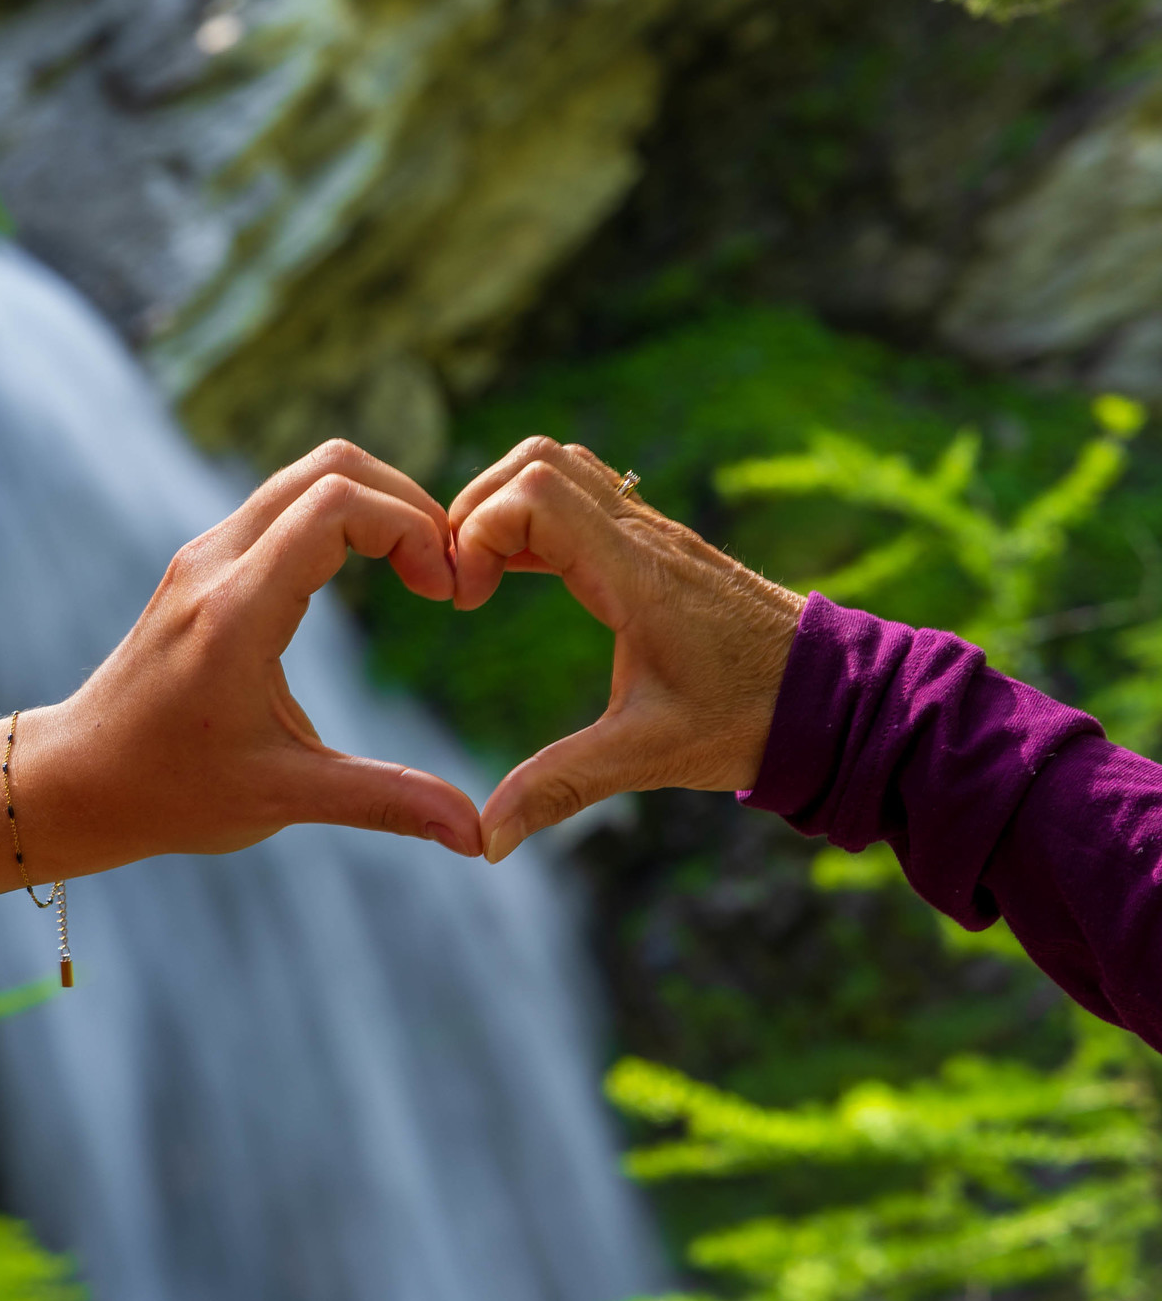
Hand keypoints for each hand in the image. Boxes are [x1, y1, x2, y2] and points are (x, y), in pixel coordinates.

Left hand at [18, 440, 482, 869]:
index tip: (446, 593)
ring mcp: (206, 554)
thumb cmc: (171, 792)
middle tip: (445, 574)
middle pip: (331, 467)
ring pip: (308, 474)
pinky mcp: (205, 561)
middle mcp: (217, 563)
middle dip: (408, 504)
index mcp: (237, 611)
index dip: (411, 529)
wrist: (77, 778)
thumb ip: (384, 802)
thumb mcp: (282, 798)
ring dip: (377, 504)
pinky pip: (286, 502)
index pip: (338, 505)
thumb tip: (476, 837)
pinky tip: (373, 573)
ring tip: (419, 572)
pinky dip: (344, 516)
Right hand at [449, 438, 804, 859]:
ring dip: (507, 505)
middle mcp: (644, 536)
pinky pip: (587, 495)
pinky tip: (524, 574)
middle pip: (536, 460)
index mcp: (636, 574)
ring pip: (562, 466)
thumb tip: (487, 840)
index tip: (468, 600)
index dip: (478, 534)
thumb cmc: (750, 721)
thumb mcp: (648, 756)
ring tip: (485, 574)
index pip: (532, 494)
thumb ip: (560, 787)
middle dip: (478, 508)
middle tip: (464, 580)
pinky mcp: (661, 546)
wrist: (835, 698)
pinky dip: (540, 516)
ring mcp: (655, 533)